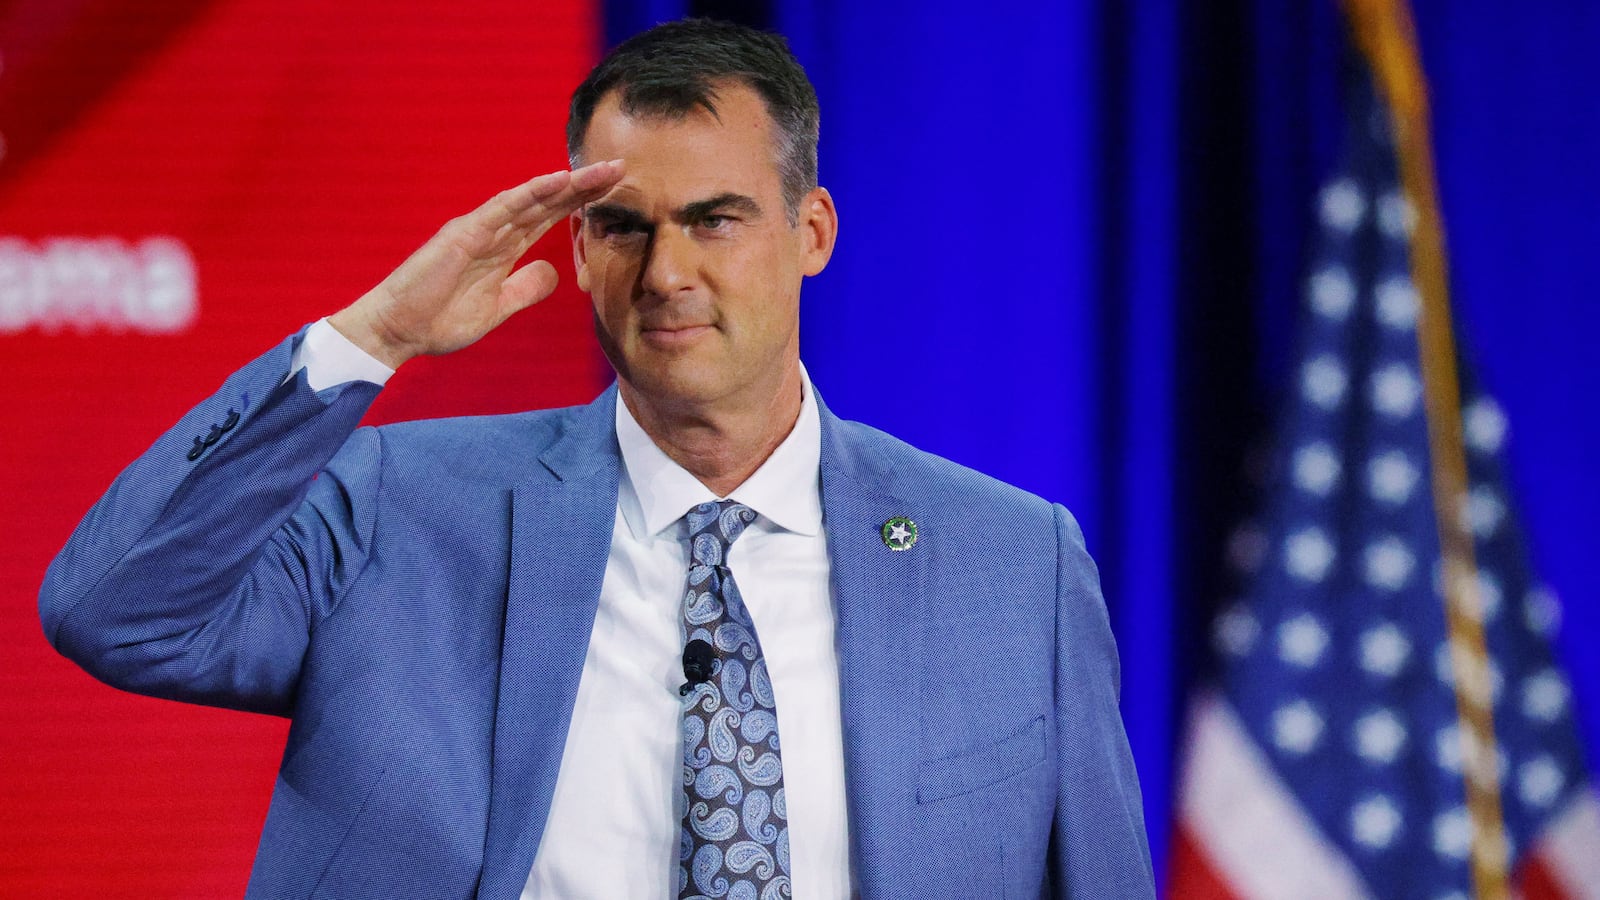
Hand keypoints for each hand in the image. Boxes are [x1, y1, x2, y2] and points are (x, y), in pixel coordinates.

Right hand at [329, 160, 624, 367]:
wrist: (398, 331)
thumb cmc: (438, 320)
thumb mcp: (496, 309)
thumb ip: (524, 289)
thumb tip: (555, 274)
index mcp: (502, 247)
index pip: (549, 218)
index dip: (581, 204)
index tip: (614, 192)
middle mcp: (493, 229)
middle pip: (546, 202)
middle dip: (583, 186)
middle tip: (620, 168)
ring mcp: (479, 228)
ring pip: (531, 198)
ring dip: (566, 183)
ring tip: (601, 171)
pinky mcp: (464, 234)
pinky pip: (503, 209)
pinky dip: (531, 192)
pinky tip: (558, 180)